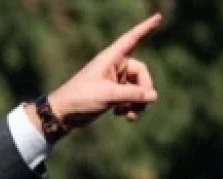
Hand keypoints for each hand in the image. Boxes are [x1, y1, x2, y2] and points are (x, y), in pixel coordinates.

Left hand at [39, 13, 161, 130]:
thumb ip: (133, 94)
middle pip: (141, 73)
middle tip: (141, 105)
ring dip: (137, 102)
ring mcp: (114, 80)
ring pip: (137, 88)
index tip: (159, 17)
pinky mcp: (113, 93)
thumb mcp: (109, 95)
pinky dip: (130, 107)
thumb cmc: (81, 98)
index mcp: (111, 58)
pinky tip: (125, 116)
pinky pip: (130, 97)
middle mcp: (114, 66)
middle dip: (143, 90)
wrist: (63, 114)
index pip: (132, 39)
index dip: (146, 28)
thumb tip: (154, 96)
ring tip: (131, 115)